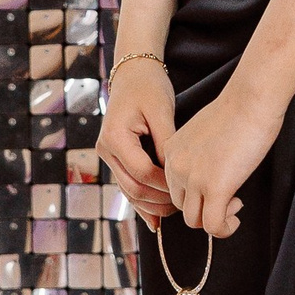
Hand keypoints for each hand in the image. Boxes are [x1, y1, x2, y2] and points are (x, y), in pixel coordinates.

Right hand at [97, 60, 174, 220]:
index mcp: (115, 137)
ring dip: (151, 205)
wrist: (133, 74)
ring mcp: (108, 157)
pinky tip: (157, 220)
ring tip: (176, 212)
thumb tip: (175, 172)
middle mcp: (106, 150)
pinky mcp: (116, 159)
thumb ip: (166, 142)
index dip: (165, 184)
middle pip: (133, 187)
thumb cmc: (149, 87)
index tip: (187, 188)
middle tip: (186, 205)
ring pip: (129, 192)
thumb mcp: (161, 110)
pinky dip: (143, 202)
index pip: (142, 172)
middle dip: (159, 200)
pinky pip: (129, 186)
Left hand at [165, 71, 286, 237]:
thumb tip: (212, 175)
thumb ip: (200, 154)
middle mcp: (176, 166)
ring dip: (216, 219)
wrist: (251, 99)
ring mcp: (193, 178)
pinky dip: (225, 228)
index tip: (218, 187)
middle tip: (231, 197)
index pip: (174, 187)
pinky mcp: (215, 187)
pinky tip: (237, 218)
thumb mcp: (206, 132)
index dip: (196, 194)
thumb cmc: (239, 109)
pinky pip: (213, 225)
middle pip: (181, 205)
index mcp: (171, 150)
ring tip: (235, 205)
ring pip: (194, 220)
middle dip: (206, 208)